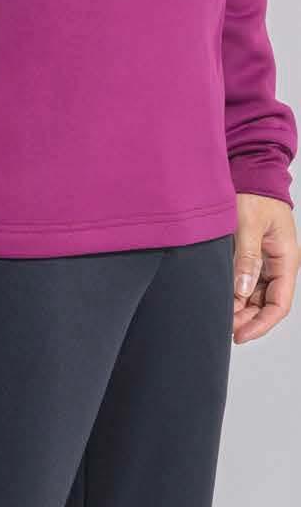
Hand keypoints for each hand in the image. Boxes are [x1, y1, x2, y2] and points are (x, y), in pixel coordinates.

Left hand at [232, 194, 299, 343]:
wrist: (253, 172)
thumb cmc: (256, 193)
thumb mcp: (249, 225)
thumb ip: (247, 257)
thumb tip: (243, 290)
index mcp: (286, 259)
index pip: (279, 304)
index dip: (261, 323)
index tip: (240, 334)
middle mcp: (279, 265)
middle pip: (267, 305)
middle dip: (248, 320)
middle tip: (224, 328)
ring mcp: (268, 262)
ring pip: (257, 297)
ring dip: (240, 309)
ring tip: (220, 317)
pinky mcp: (254, 257)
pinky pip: (248, 284)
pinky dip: (236, 295)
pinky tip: (222, 300)